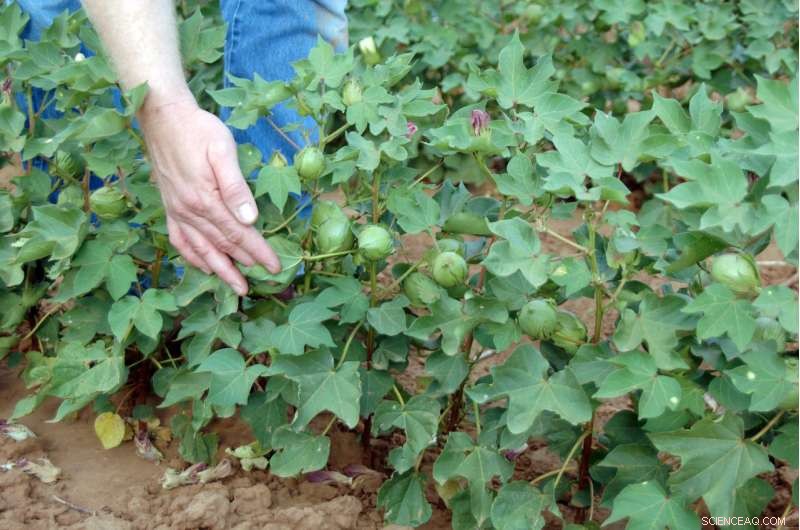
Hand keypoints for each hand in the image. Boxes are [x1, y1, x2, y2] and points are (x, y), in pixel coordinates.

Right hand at [139, 96, 280, 294]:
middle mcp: (189, 211)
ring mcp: (177, 211)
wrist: (162, 117)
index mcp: (205, 199)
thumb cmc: (198, 130)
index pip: (238, 234)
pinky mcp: (169, 207)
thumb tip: (250, 219)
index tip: (275, 266)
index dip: (258, 252)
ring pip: (201, 249)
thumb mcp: (222, 150)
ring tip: (236, 286)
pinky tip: (204, 266)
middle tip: (264, 279)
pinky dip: (192, 257)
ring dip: (220, 270)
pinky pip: (180, 240)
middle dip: (244, 265)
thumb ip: (235, 187)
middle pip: (223, 245)